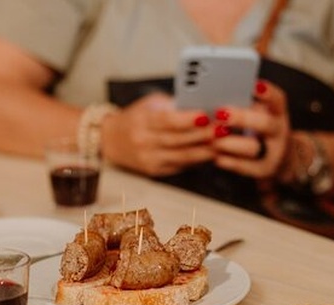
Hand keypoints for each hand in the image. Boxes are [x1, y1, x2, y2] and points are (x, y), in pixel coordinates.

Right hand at [101, 92, 216, 176]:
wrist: (111, 140)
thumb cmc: (136, 118)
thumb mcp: (150, 105)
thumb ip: (173, 105)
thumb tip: (201, 105)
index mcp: (142, 121)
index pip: (167, 121)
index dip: (188, 119)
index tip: (206, 115)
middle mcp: (144, 142)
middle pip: (178, 140)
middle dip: (203, 135)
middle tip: (222, 130)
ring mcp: (149, 159)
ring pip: (181, 156)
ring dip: (204, 151)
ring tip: (221, 143)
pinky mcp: (154, 171)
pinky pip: (180, 166)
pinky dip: (196, 160)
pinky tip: (209, 154)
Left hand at [210, 80, 291, 180]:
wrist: (282, 161)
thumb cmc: (262, 132)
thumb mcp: (260, 115)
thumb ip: (244, 105)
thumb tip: (215, 95)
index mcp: (277, 113)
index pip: (277, 100)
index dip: (267, 93)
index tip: (253, 85)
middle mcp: (279, 131)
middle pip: (265, 123)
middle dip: (241, 118)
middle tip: (220, 114)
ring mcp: (274, 152)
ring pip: (254, 147)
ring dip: (231, 143)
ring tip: (213, 139)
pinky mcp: (264, 170)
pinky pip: (247, 167)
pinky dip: (230, 162)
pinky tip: (217, 157)